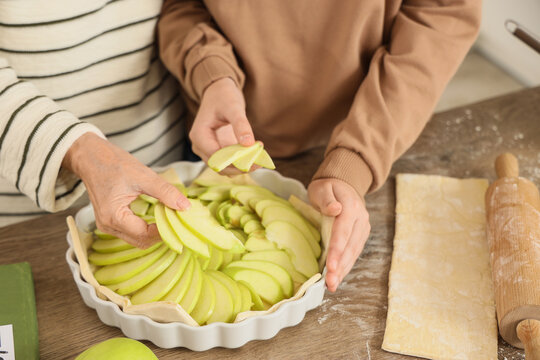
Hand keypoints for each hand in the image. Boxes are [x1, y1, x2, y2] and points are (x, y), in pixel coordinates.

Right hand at [62, 133, 189, 247]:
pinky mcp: (110, 221)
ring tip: (168, 216)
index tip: (180, 220)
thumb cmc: (113, 163)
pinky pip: (132, 232)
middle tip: (177, 219)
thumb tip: (185, 206)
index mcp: (114, 216)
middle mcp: (108, 226)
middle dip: (161, 234)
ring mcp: (107, 225)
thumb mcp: (144, 176)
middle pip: (141, 241)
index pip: (145, 234)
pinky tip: (157, 216)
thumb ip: (165, 192)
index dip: (165, 230)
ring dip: (154, 232)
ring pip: (137, 239)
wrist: (91, 157)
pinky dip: (146, 228)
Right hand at [190, 77, 255, 173]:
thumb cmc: (224, 96)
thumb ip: (241, 124)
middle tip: (260, 161)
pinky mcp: (217, 150)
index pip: (216, 157)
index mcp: (199, 135)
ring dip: (241, 166)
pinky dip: (241, 162)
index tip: (255, 156)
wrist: (219, 92)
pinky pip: (229, 162)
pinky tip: (255, 155)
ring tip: (259, 158)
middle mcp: (200, 146)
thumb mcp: (233, 107)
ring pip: (224, 167)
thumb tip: (249, 144)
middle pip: (219, 166)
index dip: (235, 160)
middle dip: (239, 167)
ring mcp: (207, 150)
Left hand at [308, 178, 369, 291]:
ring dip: (344, 270)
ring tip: (332, 285)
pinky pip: (353, 252)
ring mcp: (362, 228)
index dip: (337, 251)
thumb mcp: (322, 188)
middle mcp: (360, 219)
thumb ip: (327, 199)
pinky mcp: (361, 235)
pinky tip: (338, 276)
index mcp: (350, 207)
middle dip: (340, 267)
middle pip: (350, 247)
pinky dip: (346, 265)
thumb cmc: (328, 188)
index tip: (331, 267)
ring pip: (353, 253)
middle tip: (330, 284)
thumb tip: (335, 209)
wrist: (344, 184)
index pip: (343, 232)